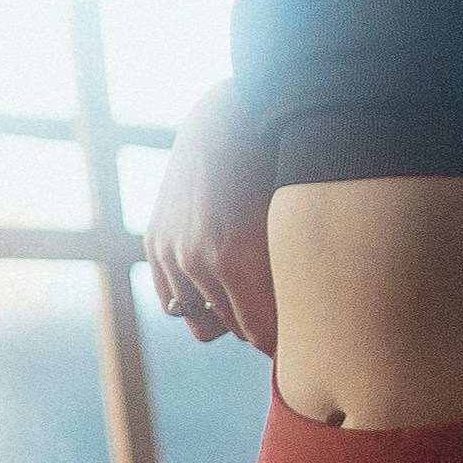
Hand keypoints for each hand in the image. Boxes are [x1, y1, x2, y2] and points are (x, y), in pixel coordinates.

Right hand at [146, 86, 278, 352]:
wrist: (226, 121)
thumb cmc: (275, 167)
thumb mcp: (292, 222)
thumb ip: (292, 277)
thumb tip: (308, 327)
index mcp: (236, 256)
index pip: (262, 335)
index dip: (285, 341)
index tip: (302, 339)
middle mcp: (198, 259)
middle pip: (237, 330)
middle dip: (262, 326)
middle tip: (285, 313)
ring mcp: (171, 252)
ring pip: (203, 324)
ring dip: (229, 317)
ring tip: (253, 297)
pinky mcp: (155, 244)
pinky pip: (175, 303)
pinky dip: (198, 301)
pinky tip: (221, 281)